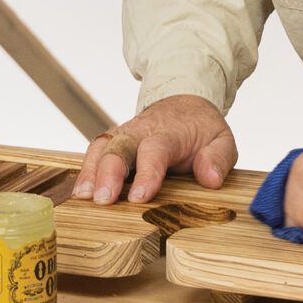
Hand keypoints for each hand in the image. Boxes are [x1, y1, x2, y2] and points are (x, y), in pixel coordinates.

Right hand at [72, 95, 236, 203]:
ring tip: (83, 198)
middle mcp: (140, 131)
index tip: (140, 198)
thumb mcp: (222, 139)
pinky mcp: (112, 142)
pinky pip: (94, 153)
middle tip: (102, 200)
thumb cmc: (201, 128)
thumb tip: (210, 179)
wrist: (184, 103)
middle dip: (108, 173)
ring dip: (90, 172)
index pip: (154, 150)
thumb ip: (218, 158)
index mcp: (169, 132)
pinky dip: (85, 171)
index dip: (146, 173)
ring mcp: (123, 135)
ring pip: (100, 148)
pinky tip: (80, 193)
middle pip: (118, 147)